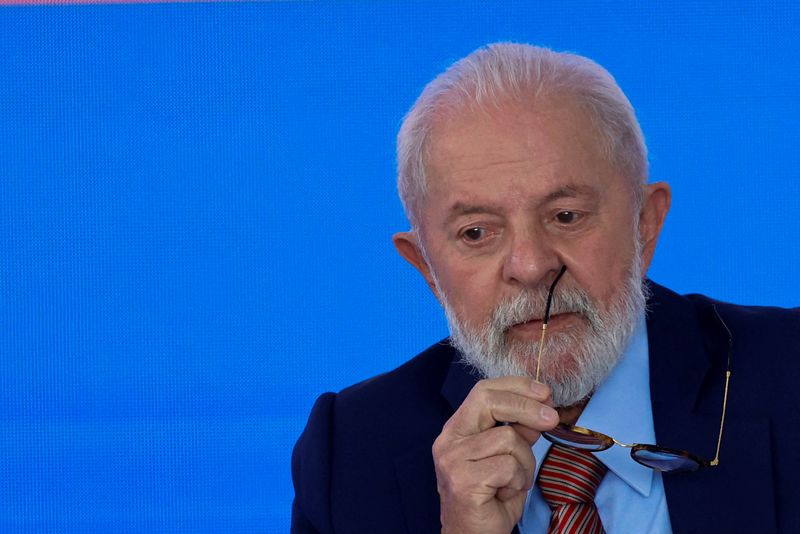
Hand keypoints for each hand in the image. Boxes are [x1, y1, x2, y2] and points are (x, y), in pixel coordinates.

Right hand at [433, 377, 558, 533]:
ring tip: (514, 482)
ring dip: (524, 463)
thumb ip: (518, 433)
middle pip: (489, 401)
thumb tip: (541, 408)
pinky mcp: (462, 480)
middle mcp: (448, 440)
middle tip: (551, 418)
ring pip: (508, 438)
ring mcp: (452, 459)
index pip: (484, 390)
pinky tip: (505, 494)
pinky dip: (517, 481)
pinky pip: (507, 466)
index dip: (516, 387)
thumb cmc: (490, 501)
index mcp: (457, 429)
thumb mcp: (509, 459)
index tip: (545, 393)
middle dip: (526, 406)